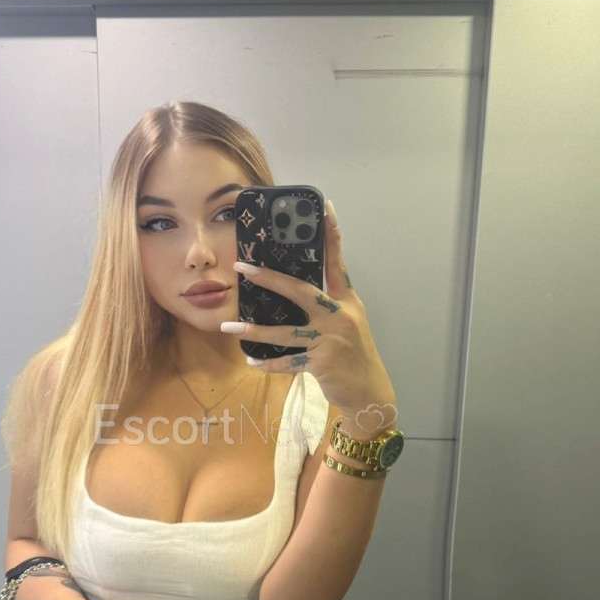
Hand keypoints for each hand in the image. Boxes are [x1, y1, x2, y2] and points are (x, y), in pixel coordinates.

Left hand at [225, 200, 395, 429]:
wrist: (369, 392)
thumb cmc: (353, 355)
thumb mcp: (348, 323)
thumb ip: (327, 305)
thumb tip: (293, 289)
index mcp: (347, 301)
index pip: (337, 262)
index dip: (332, 234)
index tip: (324, 207)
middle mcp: (340, 316)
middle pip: (301, 291)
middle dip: (270, 279)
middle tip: (243, 268)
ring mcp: (330, 340)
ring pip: (285, 332)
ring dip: (255, 330)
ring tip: (230, 326)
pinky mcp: (321, 363)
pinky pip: (287, 362)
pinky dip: (268, 363)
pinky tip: (252, 361)